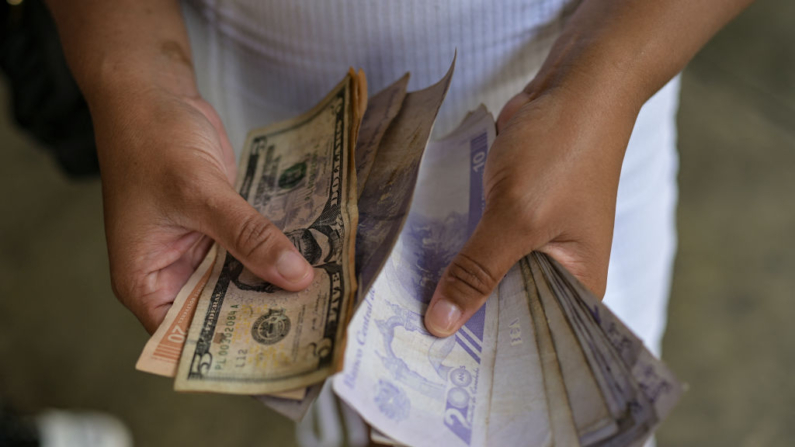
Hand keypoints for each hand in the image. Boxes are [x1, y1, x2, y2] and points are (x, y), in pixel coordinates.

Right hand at [93, 87, 313, 332]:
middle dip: (262, 318)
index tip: (279, 355)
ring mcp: (197, 252)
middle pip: (218, 314)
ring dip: (274, 286)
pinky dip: (274, 256)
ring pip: (239, 283)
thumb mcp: (200, 193)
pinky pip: (250, 253)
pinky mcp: (219, 229)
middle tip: (315, 328)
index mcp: (145, 282)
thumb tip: (297, 276)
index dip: (228, 352)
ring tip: (324, 301)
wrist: (153, 94)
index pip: (185, 339)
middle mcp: (170, 275)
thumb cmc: (152, 142)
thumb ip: (248, 236)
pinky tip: (312, 262)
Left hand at [423, 80, 639, 336]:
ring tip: (403, 319)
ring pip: (488, 276)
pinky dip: (454, 252)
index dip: (490, 358)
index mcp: (579, 286)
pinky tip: (416, 271)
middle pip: (505, 310)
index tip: (440, 376)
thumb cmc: (561, 153)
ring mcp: (534, 243)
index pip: (532, 339)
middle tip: (410, 350)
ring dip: (454, 285)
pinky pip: (479, 245)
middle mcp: (559, 272)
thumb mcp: (516, 218)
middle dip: (464, 322)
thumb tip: (441, 323)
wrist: (573, 87)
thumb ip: (478, 270)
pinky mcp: (512, 217)